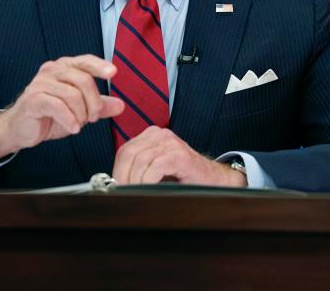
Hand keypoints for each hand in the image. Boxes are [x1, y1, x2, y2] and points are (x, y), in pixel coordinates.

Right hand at [0, 55, 123, 161]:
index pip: (85, 61)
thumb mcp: (79, 111)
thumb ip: (99, 106)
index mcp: (64, 68)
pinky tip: (73, 128)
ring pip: (72, 94)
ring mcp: (41, 83)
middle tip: (93, 118)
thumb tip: (121, 105)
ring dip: (81, 113)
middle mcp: (52, 70)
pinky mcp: (33, 99)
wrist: (20, 129)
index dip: (100, 65)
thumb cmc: (49, 116)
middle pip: (84, 80)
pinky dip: (69, 119)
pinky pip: (58, 106)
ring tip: (80, 124)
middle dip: (93, 103)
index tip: (113, 73)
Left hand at [112, 127, 246, 186]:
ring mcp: (170, 143)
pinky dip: (148, 181)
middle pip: (129, 154)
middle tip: (123, 194)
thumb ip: (138, 169)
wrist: (214, 180)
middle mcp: (160, 135)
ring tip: (136, 194)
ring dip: (135, 181)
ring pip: (140, 161)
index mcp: (151, 136)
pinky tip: (150, 190)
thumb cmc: (183, 178)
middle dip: (123, 177)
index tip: (116, 187)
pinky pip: (155, 167)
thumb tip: (116, 184)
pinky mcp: (179, 155)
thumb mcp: (155, 170)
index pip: (125, 150)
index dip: (117, 171)